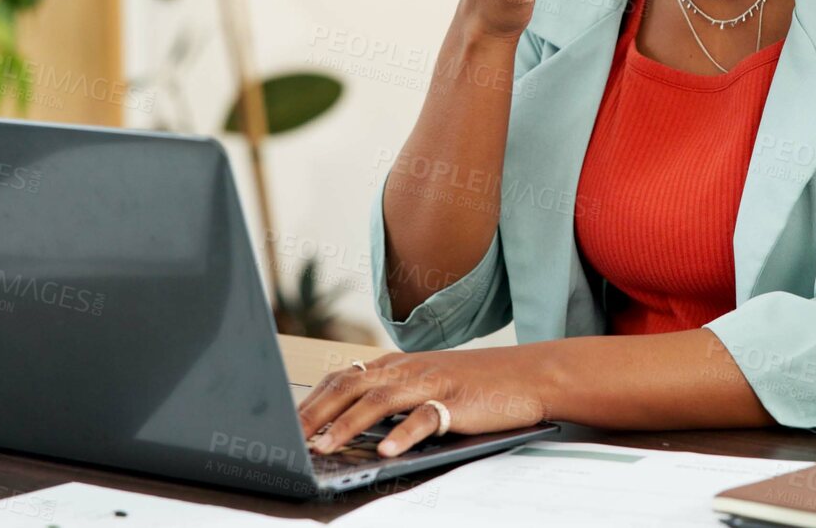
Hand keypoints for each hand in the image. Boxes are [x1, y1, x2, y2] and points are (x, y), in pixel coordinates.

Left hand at [296, 347, 549, 458]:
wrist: (529, 375)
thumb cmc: (476, 384)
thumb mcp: (428, 382)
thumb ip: (395, 396)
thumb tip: (351, 423)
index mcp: (399, 365)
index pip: (345, 376)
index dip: (314, 398)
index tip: (287, 421)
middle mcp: (410, 369)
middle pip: (352, 385)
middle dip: (317, 412)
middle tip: (291, 437)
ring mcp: (433, 383)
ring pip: (381, 400)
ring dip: (348, 424)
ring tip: (325, 446)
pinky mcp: (457, 402)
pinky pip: (427, 418)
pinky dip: (404, 434)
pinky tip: (388, 451)